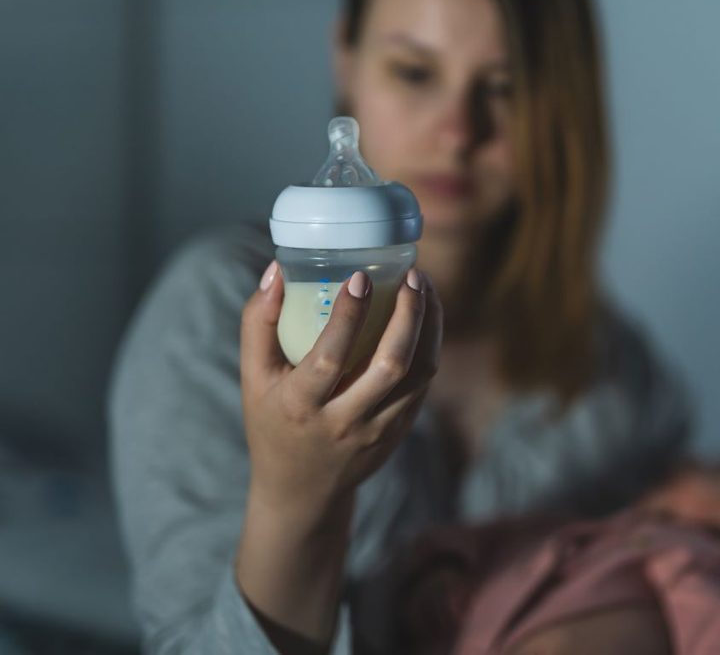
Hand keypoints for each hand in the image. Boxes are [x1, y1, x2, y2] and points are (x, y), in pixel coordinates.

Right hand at [239, 263, 442, 528]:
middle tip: (413, 275)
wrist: (302, 489)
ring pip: (418, 374)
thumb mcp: (253, 377)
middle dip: (408, 315)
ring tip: (425, 287)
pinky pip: (423, 384)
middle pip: (389, 365)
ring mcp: (377, 431)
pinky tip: (426, 316)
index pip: (330, 358)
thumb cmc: (273, 420)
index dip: (348, 316)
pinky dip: (429, 346)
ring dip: (429, 326)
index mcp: (300, 406)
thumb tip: (278, 268)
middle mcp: (343, 422)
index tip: (361, 277)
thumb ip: (259, 322)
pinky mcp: (399, 432)